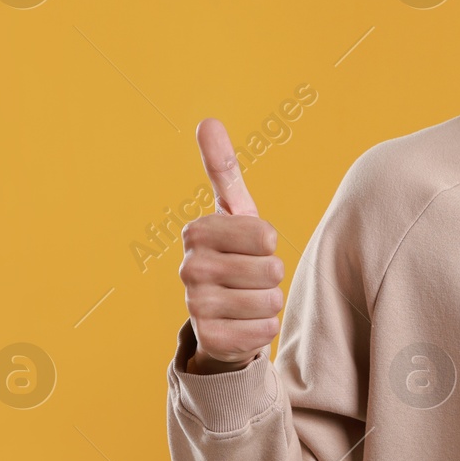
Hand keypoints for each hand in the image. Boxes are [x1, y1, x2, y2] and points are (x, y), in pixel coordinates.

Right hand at [178, 118, 284, 373]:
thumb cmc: (235, 255)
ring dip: (270, 302)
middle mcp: (188, 268)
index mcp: (197, 232)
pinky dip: (265, 329)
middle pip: (271, 269)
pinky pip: (265, 331)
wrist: (221, 316)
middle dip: (271, 275)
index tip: (249, 247)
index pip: (266, 235)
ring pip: (271, 300)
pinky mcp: (209, 340)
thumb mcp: (235, 212)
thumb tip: (208, 120)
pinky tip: (245, 325)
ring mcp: (194, 306)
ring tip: (248, 299)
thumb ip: (223, 169)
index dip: (269, 244)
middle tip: (249, 278)